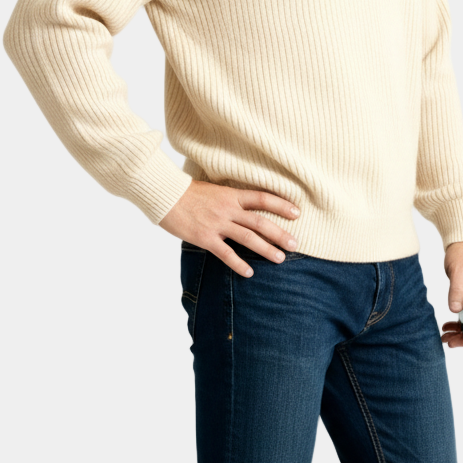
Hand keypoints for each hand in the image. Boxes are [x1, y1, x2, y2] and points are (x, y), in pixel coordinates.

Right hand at [159, 180, 300, 277]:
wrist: (165, 195)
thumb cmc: (188, 192)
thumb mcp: (215, 189)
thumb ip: (231, 198)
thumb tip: (245, 206)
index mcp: (232, 195)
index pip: (262, 198)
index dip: (281, 205)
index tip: (297, 213)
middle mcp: (228, 209)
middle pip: (260, 222)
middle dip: (280, 234)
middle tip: (295, 244)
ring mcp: (217, 224)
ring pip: (248, 238)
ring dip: (266, 249)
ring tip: (280, 258)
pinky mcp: (205, 238)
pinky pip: (226, 253)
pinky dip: (239, 264)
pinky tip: (249, 272)